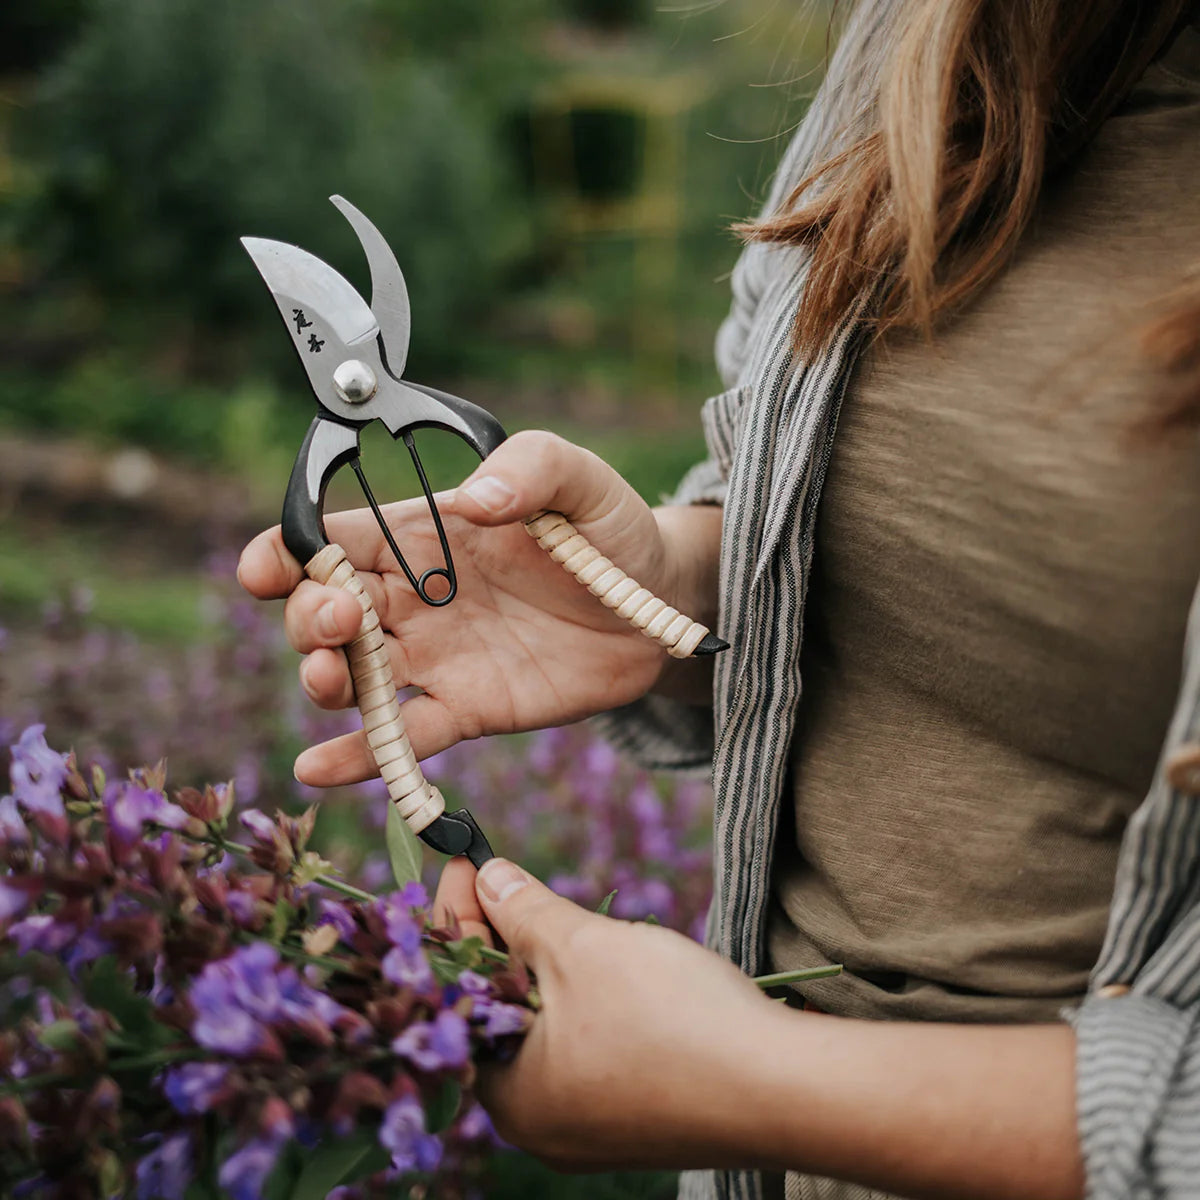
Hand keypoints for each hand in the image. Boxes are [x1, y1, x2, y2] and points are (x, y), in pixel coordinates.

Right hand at [238, 431, 705, 785]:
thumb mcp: (580, 480)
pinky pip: (403, 737)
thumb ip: (531, 467)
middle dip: (310, 617)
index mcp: (425, 533)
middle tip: (342, 620)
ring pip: (351, 675)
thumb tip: (476, 498)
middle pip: (324, 609)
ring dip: (323, 680)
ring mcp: (436, 657)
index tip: (267, 568)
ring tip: (335, 682)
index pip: (335, 537)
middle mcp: (415, 597)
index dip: (286, 551)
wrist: (661, 607)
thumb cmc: (611, 532)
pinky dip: (361, 757)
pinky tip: (319, 768)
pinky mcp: (465, 709)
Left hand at [436, 861, 1085, 1196]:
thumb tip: (485, 876)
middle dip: (502, 942)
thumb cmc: (671, 1018)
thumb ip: (523, 910)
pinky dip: (582, 1002)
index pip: (454, 993)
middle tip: (508, 881)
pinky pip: (585, 1052)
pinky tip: (603, 964)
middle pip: (496, 1014)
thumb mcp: (584, 946)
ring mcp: (589, 1130)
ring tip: (557, 914)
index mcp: (509, 1095)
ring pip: (544, 1031)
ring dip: (545, 969)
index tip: (462, 861)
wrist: (785, 1088)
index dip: (454, 917)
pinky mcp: (635, 1120)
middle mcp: (538, 1126)